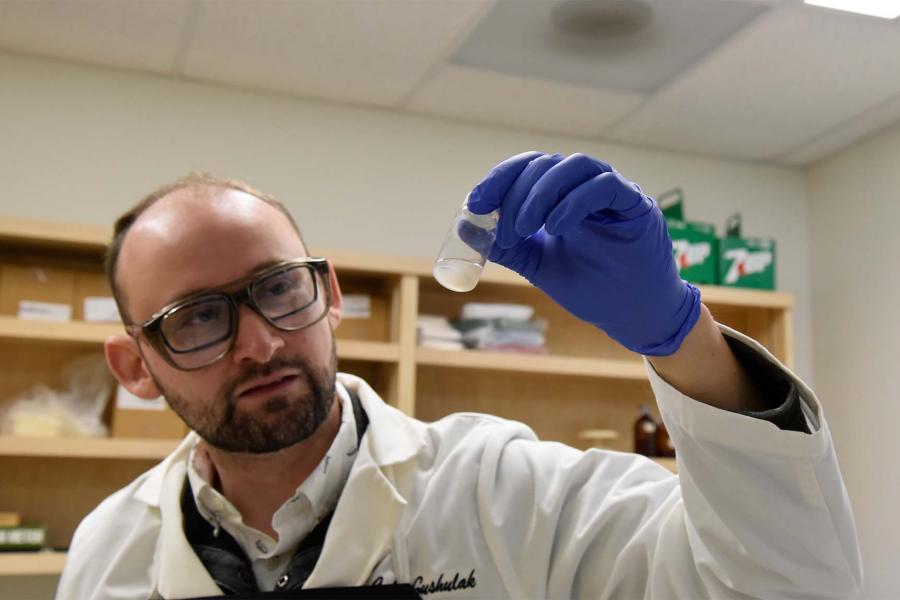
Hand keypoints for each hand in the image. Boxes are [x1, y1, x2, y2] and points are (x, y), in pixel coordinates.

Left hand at [466, 151, 700, 355]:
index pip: (527, 169)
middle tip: (504, 227)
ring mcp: (612, 192)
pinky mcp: (636, 205)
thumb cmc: (591, 287)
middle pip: (545, 164)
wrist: (631, 315)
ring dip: (541, 193)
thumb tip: (465, 229)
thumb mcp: (537, 264)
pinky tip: (555, 228)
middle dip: (516, 193)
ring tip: (524, 228)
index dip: (499, 180)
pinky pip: (604, 185)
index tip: (476, 204)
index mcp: (561, 195)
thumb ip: (505, 246)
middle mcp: (585, 186)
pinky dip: (573, 201)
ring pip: (573, 165)